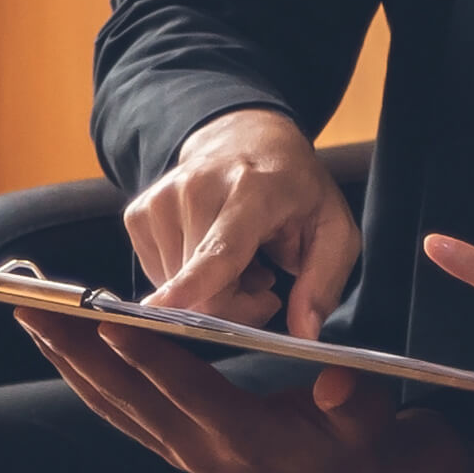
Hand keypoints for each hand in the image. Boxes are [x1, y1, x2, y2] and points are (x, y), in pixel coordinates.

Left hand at [17, 309, 469, 472]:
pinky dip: (82, 374)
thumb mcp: (370, 417)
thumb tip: (338, 384)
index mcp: (248, 438)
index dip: (150, 358)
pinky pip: (116, 408)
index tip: (111, 321)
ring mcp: (180, 449)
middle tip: (39, 306)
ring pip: (112, 402)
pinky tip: (59, 342)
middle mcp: (202, 448)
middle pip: (130, 396)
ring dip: (69, 359)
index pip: (190, 392)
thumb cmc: (357, 437)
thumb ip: (354, 400)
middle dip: (81, 349)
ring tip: (33, 314)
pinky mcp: (170, 443)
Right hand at [128, 107, 357, 336]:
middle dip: (235, 307)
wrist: (246, 138)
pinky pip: (160, 277)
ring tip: (240, 260)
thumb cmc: (294, 190)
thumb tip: (304, 334)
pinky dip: (188, 278)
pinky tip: (211, 253)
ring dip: (212, 291)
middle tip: (264, 284)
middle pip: (203, 288)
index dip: (193, 283)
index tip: (160, 308)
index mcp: (254, 191)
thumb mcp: (334, 230)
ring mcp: (162, 199)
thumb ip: (323, 284)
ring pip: (178, 288)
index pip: (219, 249)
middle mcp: (198, 188)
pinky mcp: (138, 213)